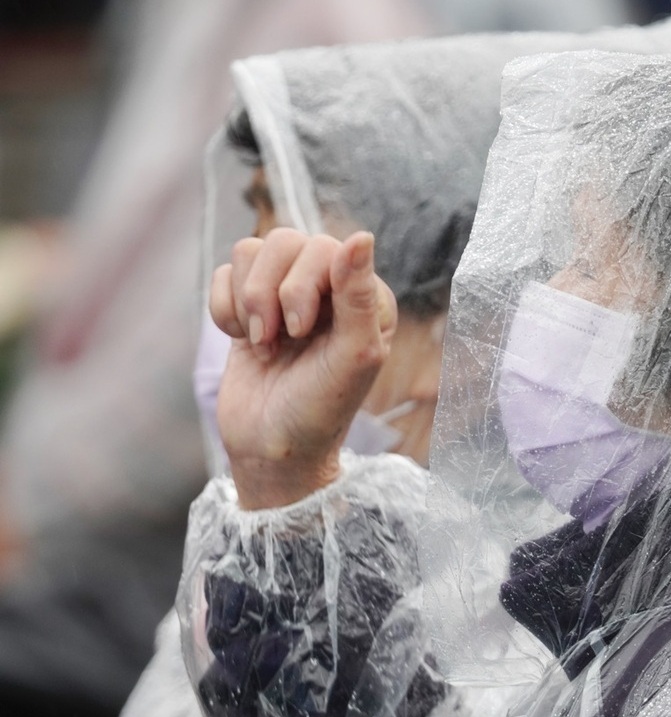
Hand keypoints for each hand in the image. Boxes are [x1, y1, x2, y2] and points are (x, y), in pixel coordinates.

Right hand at [210, 228, 396, 508]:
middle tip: (279, 340)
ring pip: (253, 250)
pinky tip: (243, 340)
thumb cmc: (322, 408)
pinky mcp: (250, 307)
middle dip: (270, 294)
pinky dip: (225, 308)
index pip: (327, 247)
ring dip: (248, 301)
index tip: (303, 332)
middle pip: (285, 241)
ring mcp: (286, 294)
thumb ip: (359, 295)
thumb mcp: (353, 357)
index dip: (303, 286)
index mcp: (365, 295)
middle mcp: (329, 287)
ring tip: (262, 343)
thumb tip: (361, 235)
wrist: (271, 448)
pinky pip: (226, 272)